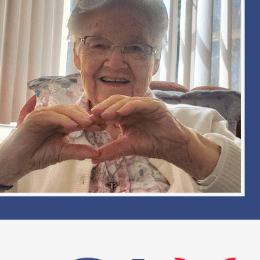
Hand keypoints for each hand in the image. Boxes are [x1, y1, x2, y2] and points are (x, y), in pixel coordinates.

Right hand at [0, 105, 100, 185]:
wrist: (20, 161)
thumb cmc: (39, 155)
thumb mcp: (62, 153)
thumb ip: (78, 151)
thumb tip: (97, 153)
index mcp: (61, 122)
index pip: (78, 116)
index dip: (91, 120)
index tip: (104, 126)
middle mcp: (53, 116)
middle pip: (72, 110)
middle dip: (86, 116)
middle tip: (98, 123)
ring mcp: (43, 115)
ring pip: (62, 110)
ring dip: (75, 116)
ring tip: (87, 123)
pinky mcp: (34, 118)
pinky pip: (50, 116)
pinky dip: (61, 119)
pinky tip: (71, 125)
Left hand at [89, 95, 220, 180]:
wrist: (172, 147)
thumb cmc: (151, 144)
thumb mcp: (127, 146)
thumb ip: (111, 150)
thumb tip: (93, 158)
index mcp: (126, 114)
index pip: (110, 109)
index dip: (99, 114)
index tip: (87, 121)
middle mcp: (134, 107)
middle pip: (115, 102)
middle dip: (103, 108)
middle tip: (92, 115)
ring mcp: (144, 104)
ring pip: (126, 101)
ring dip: (114, 107)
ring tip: (104, 114)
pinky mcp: (155, 105)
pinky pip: (140, 104)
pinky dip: (130, 107)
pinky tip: (121, 113)